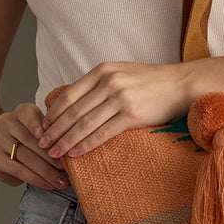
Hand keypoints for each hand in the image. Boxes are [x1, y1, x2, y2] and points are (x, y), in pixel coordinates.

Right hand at [0, 102, 71, 189]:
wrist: (4, 147)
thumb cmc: (31, 138)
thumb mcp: (42, 129)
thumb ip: (53, 133)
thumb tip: (73, 146)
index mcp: (20, 112)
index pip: (28, 114)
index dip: (38, 125)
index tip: (51, 138)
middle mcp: (6, 123)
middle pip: (29, 140)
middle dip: (50, 155)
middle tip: (66, 167)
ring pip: (25, 157)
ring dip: (46, 171)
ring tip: (61, 181)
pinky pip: (18, 170)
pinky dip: (35, 179)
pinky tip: (48, 185)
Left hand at [38, 62, 191, 157]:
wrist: (180, 85)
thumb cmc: (150, 82)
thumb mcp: (121, 73)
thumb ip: (99, 84)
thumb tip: (75, 102)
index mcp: (103, 71)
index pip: (69, 95)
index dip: (53, 114)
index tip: (43, 127)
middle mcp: (109, 82)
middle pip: (73, 111)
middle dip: (55, 130)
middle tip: (43, 144)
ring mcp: (120, 98)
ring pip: (85, 123)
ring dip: (67, 140)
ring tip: (55, 153)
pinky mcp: (132, 115)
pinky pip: (103, 133)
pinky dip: (87, 144)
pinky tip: (76, 153)